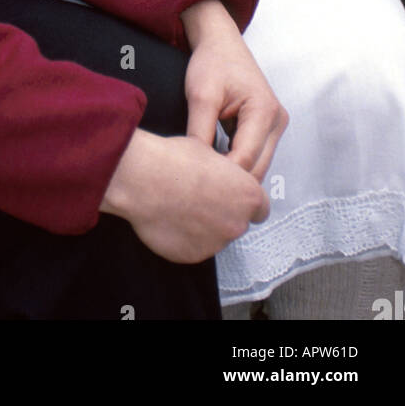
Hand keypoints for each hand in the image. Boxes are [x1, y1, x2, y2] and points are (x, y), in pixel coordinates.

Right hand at [99, 129, 268, 263]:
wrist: (144, 180)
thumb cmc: (173, 160)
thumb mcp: (206, 150)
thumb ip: (221, 169)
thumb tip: (215, 170)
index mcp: (247, 195)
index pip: (260, 208)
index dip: (244, 201)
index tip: (232, 196)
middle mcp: (236, 223)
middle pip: (236, 223)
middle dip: (221, 214)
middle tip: (199, 198)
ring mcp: (215, 243)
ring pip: (214, 237)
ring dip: (202, 226)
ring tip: (179, 207)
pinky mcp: (192, 255)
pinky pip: (192, 247)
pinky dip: (183, 237)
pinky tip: (169, 218)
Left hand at [180, 0, 287, 179]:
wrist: (221, 42)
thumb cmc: (212, 63)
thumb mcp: (201, 96)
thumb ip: (200, 132)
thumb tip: (196, 168)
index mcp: (264, 112)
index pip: (244, 159)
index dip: (220, 175)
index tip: (194, 182)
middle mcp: (277, 122)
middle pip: (255, 169)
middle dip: (229, 180)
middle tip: (197, 188)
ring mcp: (276, 126)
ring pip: (256, 167)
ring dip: (233, 174)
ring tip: (204, 178)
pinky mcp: (268, 128)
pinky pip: (254, 156)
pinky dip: (236, 163)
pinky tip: (214, 165)